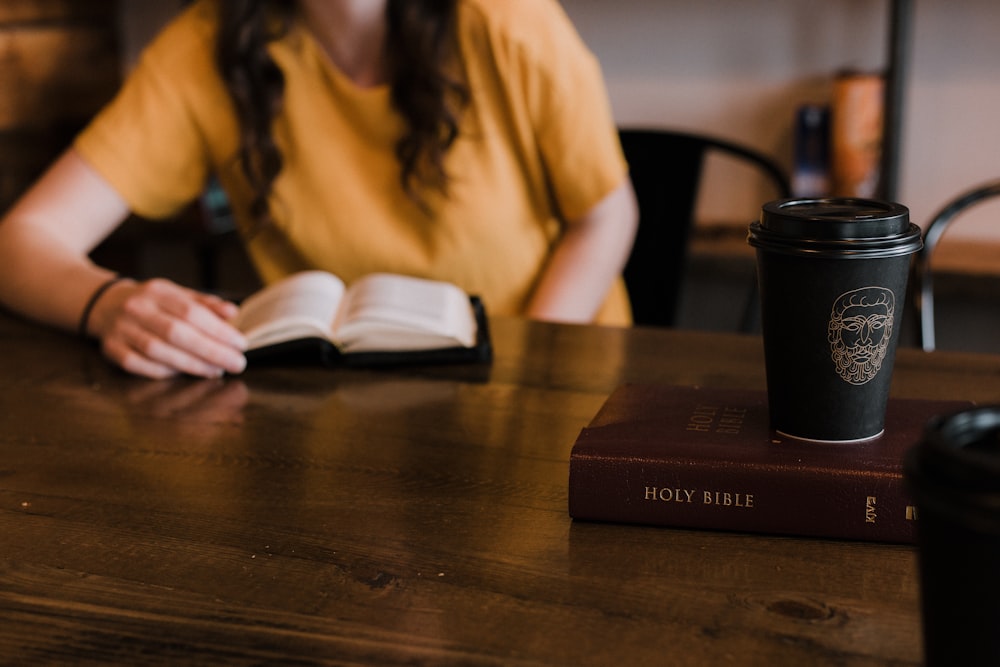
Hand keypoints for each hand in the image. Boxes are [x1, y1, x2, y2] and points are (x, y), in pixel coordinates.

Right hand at [89, 278, 247, 378]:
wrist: (106, 305)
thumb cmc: (154, 304)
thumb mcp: (179, 295)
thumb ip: (206, 305)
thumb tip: (233, 312)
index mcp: (158, 291)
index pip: (191, 311)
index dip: (218, 330)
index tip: (240, 344)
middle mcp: (137, 309)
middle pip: (176, 333)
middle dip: (210, 351)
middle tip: (236, 364)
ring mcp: (121, 329)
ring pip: (157, 351)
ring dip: (191, 365)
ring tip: (216, 371)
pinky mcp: (111, 349)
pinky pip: (139, 365)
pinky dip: (164, 372)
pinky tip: (184, 373)